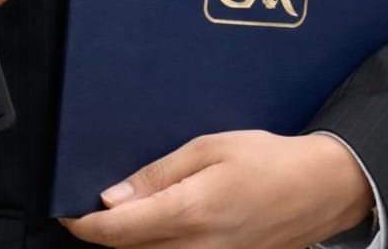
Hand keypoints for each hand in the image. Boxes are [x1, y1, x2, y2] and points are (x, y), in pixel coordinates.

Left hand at [59, 130, 373, 248]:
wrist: (319, 189)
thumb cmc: (267, 160)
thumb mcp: (209, 148)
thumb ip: (158, 175)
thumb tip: (113, 197)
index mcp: (189, 213)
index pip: (117, 232)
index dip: (84, 226)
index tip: (67, 212)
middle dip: (105, 235)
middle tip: (92, 208)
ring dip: (132, 243)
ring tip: (127, 214)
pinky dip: (159, 246)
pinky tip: (160, 226)